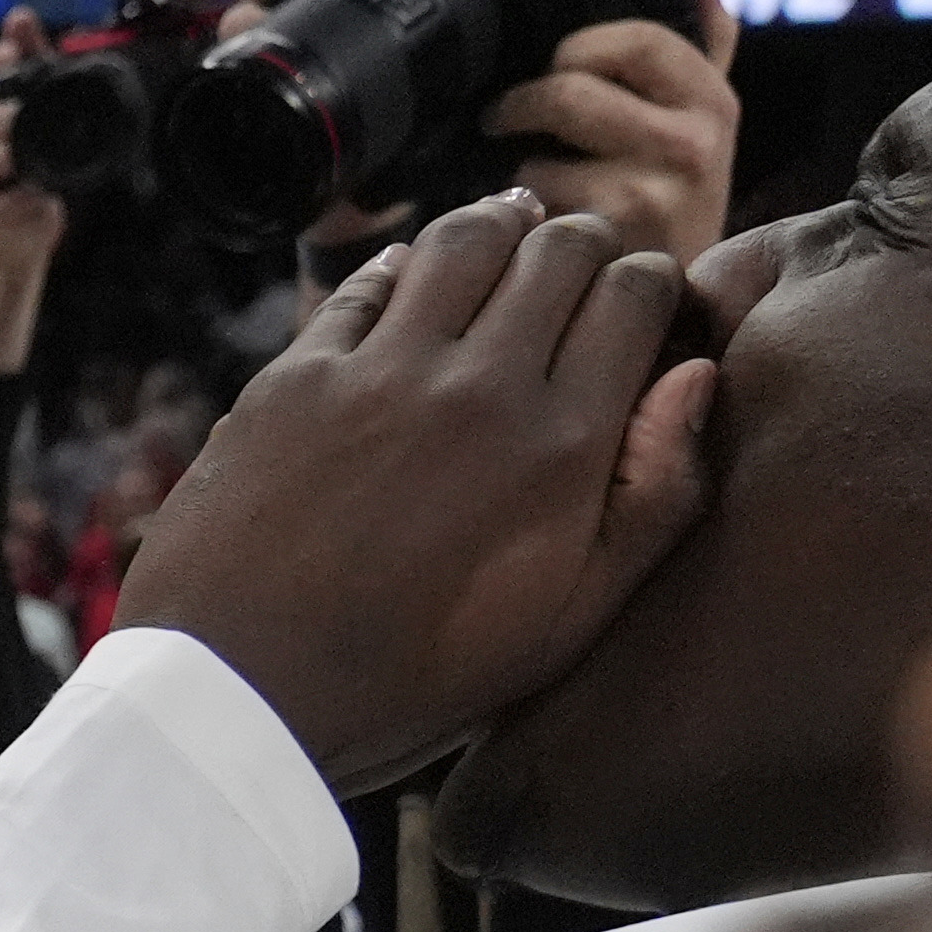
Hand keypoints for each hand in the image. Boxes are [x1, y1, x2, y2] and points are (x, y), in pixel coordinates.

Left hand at [116, 193, 712, 794]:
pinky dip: (401, 266)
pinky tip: (411, 277)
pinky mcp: (292, 379)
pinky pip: (363, 284)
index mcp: (564, 442)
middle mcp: (480, 384)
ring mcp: (379, 372)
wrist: (236, 703)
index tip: (638, 303)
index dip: (648, 282)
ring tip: (512, 235)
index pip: (636, 293)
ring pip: (465, 239)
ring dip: (498, 228)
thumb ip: (654, 499)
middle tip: (578, 268)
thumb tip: (695, 377)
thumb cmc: (407, 684)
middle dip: (584, 245)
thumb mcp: (565, 625)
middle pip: (560, 250)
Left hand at [493, 0, 742, 262]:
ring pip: (538, 162)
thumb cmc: (680, 204)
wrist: (689, 308)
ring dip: (514, 175)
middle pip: (573, 94)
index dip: (578, 46)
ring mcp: (651, 200)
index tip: (552, 64)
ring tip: (524, 187)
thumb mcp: (707, 122)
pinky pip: (527, 219)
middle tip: (499, 118)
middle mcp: (692, 147)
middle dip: (520, 104)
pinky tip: (524, 232)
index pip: (638, 40)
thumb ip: (707, 48)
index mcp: (714, 103)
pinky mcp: (605, 252)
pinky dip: (513, 222)